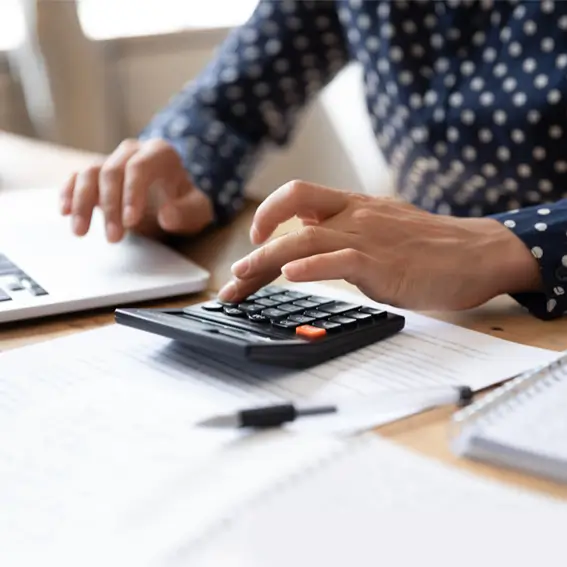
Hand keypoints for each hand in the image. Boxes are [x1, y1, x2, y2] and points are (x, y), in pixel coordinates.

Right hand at [60, 138, 213, 241]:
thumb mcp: (197, 211)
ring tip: (81, 233)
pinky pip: (77, 177)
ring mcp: (112, 160)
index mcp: (160, 153)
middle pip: (112, 171)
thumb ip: (187, 213)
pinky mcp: (96, 174)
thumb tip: (167, 216)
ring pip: (89, 173)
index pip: (140, 167)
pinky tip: (65, 212)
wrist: (174, 199)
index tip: (130, 222)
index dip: (132, 193)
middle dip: (111, 206)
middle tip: (114, 238)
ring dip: (82, 203)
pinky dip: (68, 193)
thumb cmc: (185, 204)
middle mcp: (133, 151)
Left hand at [218, 181, 541, 309]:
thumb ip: (347, 232)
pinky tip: (292, 276)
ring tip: (242, 278)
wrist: (477, 253)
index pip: (298, 198)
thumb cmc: (430, 246)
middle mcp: (355, 216)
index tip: (254, 237)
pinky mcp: (382, 263)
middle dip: (256, 246)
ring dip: (267, 259)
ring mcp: (367, 237)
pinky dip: (312, 267)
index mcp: (354, 205)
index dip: (268, 214)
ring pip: (305, 239)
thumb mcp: (382, 227)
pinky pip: (339, 260)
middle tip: (234, 276)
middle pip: (292, 216)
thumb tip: (312, 242)